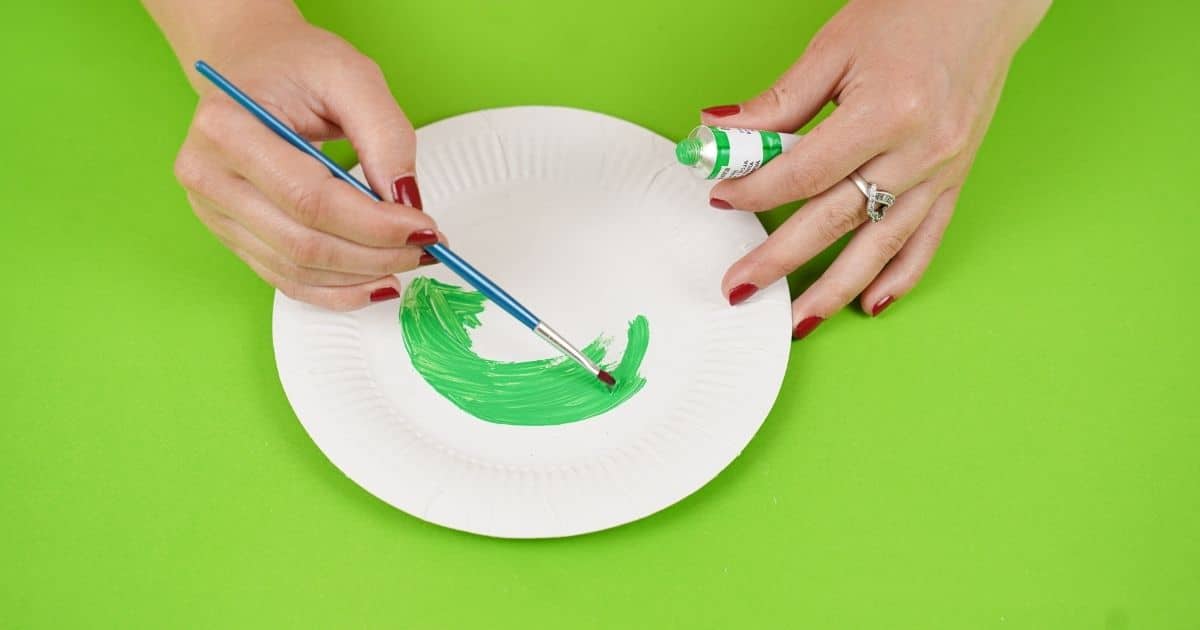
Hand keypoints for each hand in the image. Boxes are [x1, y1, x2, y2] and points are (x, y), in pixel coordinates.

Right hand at [171, 18, 437, 308]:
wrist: (251, 64)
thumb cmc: (294, 64)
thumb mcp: (351, 75)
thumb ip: (385, 135)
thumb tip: (406, 202)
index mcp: (226, 129)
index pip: (309, 199)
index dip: (373, 224)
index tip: (424, 227)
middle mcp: (207, 176)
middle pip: (303, 243)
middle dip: (375, 255)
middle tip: (425, 247)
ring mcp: (213, 212)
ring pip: (296, 269)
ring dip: (361, 276)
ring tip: (407, 261)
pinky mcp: (230, 233)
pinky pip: (285, 278)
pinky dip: (335, 290)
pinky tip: (374, 283)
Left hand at [704, 0, 1049, 337]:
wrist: (985, 0)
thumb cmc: (911, 12)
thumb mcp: (834, 48)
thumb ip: (779, 102)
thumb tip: (720, 134)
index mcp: (885, 112)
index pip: (804, 172)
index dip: (756, 189)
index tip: (721, 196)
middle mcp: (919, 150)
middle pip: (836, 219)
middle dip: (781, 259)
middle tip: (740, 288)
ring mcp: (942, 170)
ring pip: (881, 245)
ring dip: (835, 289)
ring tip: (797, 321)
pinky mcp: (956, 179)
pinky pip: (926, 240)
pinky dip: (899, 276)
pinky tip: (869, 303)